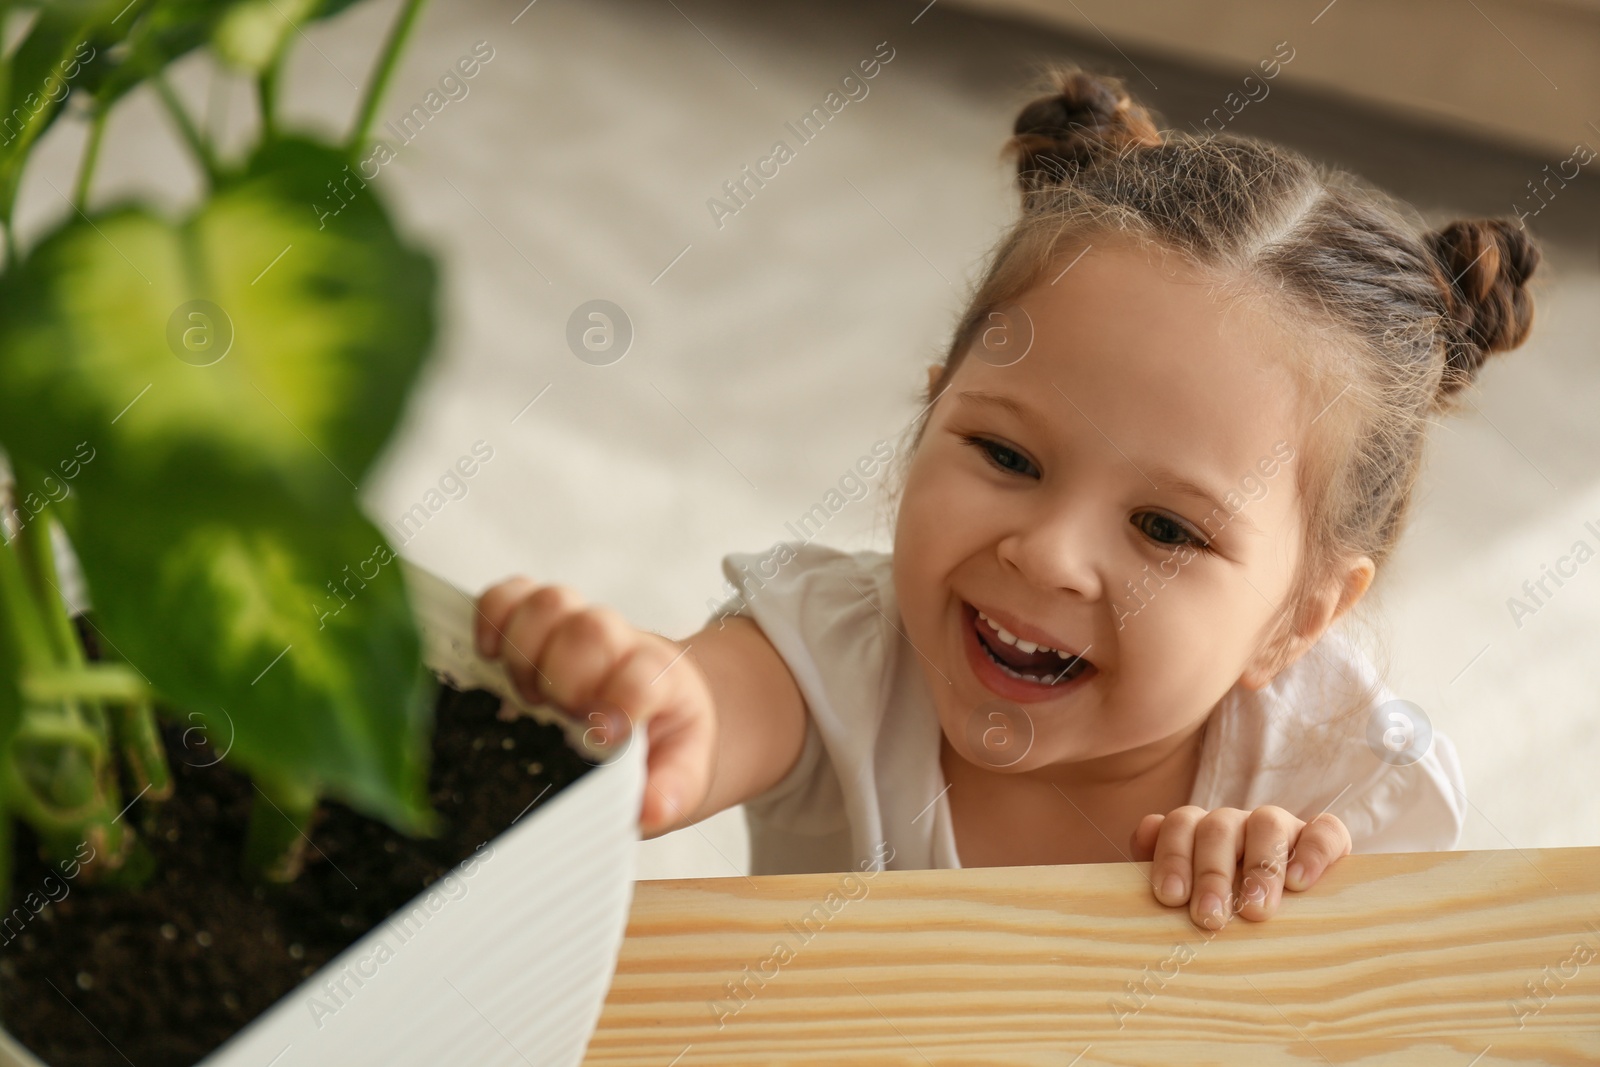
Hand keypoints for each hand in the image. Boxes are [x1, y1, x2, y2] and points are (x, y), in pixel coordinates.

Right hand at [473, 578, 717, 835]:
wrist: (661, 706)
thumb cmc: (663, 740)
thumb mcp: (680, 774)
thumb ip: (671, 790)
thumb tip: (651, 808)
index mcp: (660, 680)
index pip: (643, 675)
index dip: (620, 697)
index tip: (602, 732)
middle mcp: (620, 644)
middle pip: (589, 630)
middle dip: (562, 675)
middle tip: (556, 712)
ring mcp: (579, 626)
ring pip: (550, 603)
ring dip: (525, 646)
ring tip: (527, 693)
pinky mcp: (543, 620)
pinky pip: (511, 595)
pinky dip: (492, 615)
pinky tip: (489, 654)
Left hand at [1130, 805, 1350, 929]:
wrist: (1291, 916)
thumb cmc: (1225, 912)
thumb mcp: (1191, 896)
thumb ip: (1164, 869)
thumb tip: (1142, 835)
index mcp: (1202, 832)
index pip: (1180, 824)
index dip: (1172, 856)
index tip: (1170, 897)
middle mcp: (1239, 823)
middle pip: (1218, 828)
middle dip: (1211, 874)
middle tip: (1209, 918)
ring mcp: (1282, 827)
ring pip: (1267, 823)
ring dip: (1258, 866)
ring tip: (1255, 911)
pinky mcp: (1325, 839)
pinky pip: (1325, 831)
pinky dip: (1312, 851)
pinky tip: (1299, 882)